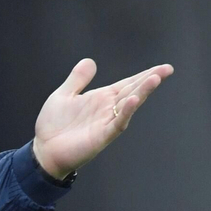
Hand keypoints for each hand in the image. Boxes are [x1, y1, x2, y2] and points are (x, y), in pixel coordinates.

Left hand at [31, 58, 172, 180]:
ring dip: (143, 92)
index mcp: (101, 98)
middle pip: (133, 91)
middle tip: (168, 69)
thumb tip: (90, 61)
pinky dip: (127, 112)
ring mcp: (106, 122)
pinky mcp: (102, 136)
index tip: (162, 67)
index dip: (144, 75)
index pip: (127, 83)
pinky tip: (134, 100)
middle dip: (150, 80)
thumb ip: (77, 79)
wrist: (42, 150)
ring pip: (129, 105)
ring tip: (155, 78)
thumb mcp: (63, 95)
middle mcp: (108, 109)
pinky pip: (117, 123)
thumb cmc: (53, 125)